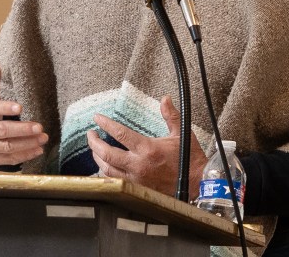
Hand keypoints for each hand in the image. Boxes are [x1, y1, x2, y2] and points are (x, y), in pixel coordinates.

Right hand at [0, 61, 48, 165]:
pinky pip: (8, 159)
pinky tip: (38, 149)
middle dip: (22, 130)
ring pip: (7, 147)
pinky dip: (24, 156)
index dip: (5, 108)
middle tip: (40, 127)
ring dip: (27, 144)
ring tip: (43, 138)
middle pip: (1, 131)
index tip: (20, 107)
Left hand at [86, 95, 206, 197]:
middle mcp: (138, 165)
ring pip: (108, 170)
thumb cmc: (189, 159)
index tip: (97, 118)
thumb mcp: (181, 133)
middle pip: (107, 154)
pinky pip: (115, 181)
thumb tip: (165, 98)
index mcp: (147, 149)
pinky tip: (104, 166)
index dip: (105, 124)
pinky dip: (106, 173)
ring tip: (95, 148)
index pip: (120, 134)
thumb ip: (170, 115)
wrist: (197, 184)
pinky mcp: (138, 189)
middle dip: (94, 143)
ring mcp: (136, 179)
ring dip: (97, 158)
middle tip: (90, 134)